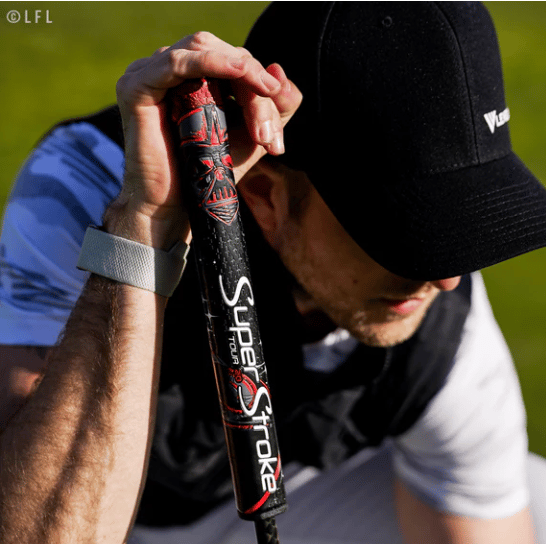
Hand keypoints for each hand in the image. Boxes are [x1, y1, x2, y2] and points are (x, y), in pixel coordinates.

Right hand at [108, 32, 301, 248]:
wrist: (175, 207)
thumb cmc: (209, 171)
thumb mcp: (252, 136)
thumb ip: (272, 105)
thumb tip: (279, 70)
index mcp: (195, 74)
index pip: (237, 63)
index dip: (264, 90)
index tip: (276, 141)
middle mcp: (171, 68)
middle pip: (225, 54)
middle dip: (257, 90)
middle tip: (268, 137)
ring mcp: (150, 72)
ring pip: (207, 51)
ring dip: (243, 82)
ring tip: (259, 127)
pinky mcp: (137, 85)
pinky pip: (177, 62)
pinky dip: (211, 62)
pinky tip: (239, 70)